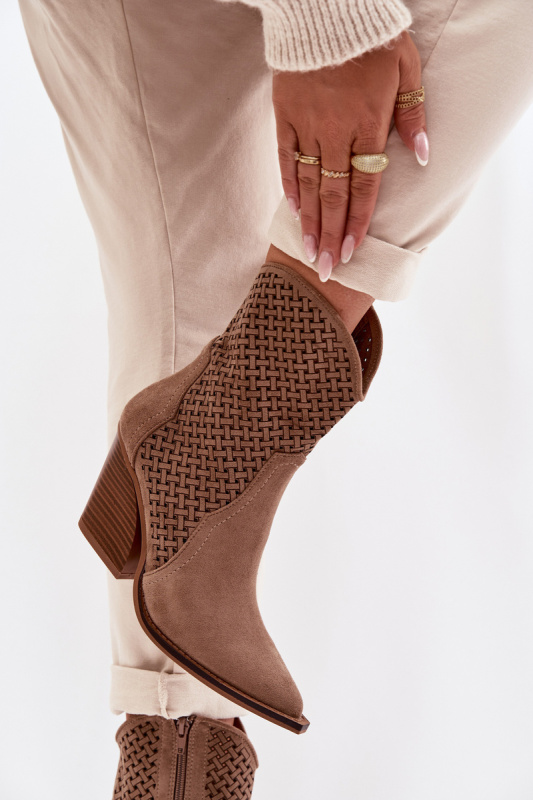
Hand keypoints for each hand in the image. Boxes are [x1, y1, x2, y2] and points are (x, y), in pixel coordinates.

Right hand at [272, 31, 427, 280]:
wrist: (325, 10)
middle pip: (334, 194)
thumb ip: (413, 115)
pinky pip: (285, 158)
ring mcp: (307, 126)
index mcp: (368, 125)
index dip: (359, 221)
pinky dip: (287, 185)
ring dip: (309, 221)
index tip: (353, 252)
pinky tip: (291, 211)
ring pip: (307, 183)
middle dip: (331, 235)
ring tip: (308, 250)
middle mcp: (336, 133)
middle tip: (326, 268)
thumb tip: (422, 156)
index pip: (365, 185)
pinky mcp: (284, 116)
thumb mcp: (406, 70)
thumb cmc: (373, 40)